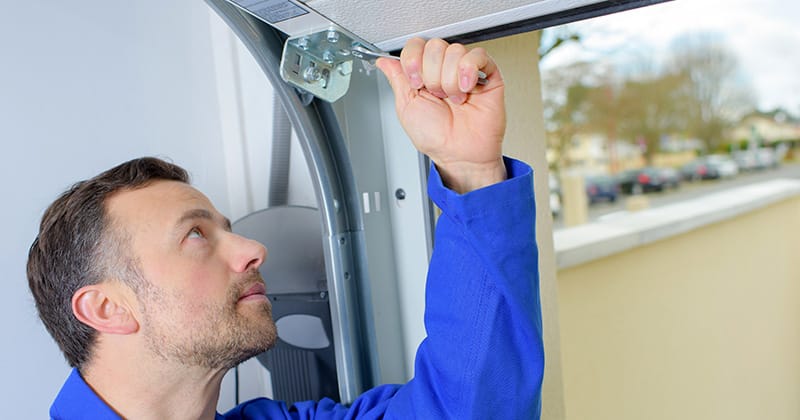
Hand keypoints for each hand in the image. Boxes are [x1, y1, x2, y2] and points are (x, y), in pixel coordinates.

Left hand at [376, 38, 506, 193]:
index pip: (415, 45)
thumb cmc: (435, 138)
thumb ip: (396, 78)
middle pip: (434, 46)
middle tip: (438, 96)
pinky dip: (468, 72)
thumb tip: (383, 62)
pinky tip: (466, 89)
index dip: (413, 61)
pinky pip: (478, 56)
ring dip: (450, 80)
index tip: (415, 82)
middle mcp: (444, 69)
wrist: (459, 154)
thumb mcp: (406, 106)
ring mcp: (465, 70)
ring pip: (454, 51)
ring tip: (454, 99)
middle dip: (432, 75)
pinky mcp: (488, 74)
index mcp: (423, 74)